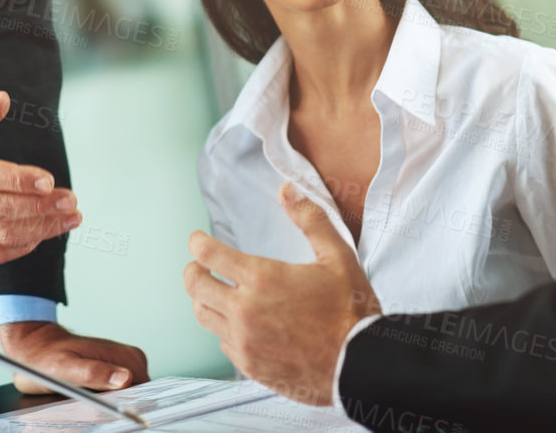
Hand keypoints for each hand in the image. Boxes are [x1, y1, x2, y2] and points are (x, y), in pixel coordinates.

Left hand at [0, 321, 149, 394]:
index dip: (129, 409)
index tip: (107, 414)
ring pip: (128, 397)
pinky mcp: (115, 373)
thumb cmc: (47, 358)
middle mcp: (131, 360)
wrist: (36, 347)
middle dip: (118, 407)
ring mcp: (124, 366)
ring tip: (85, 397)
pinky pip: (118, 394)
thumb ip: (95, 373)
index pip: (145, 394)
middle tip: (89, 404)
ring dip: (111, 404)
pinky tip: (88, 397)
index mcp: (127, 358)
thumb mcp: (65, 368)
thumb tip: (125, 379)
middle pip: (138, 397)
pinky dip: (106, 400)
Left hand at [182, 183, 379, 408]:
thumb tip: (288, 190)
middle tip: (200, 266)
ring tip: (216, 293)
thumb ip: (310, 219)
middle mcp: (245, 311)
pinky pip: (223, 343)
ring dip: (205, 300)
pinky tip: (240, 324)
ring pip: (204, 316)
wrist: (361, 364)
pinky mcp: (250, 366)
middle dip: (194, 270)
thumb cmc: (351, 310)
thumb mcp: (337, 256)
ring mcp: (245, 341)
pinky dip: (225, 330)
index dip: (197, 242)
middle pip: (195, 285)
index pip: (207, 254)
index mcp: (262, 278)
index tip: (198, 240)